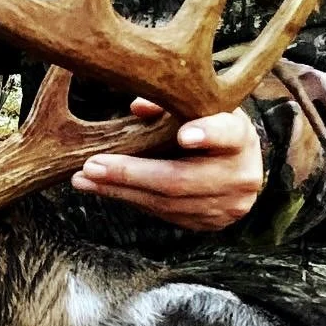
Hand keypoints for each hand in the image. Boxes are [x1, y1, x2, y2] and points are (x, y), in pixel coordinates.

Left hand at [70, 102, 263, 229]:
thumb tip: (137, 107)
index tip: (183, 135)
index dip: (207, 134)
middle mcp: (240, 175)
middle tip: (92, 166)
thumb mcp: (200, 105)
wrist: (241, 164)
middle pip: (181, 179)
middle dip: (131, 174)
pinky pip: (165, 215)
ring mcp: (227, 205)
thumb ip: (172, 102)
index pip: (227, 134)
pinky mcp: (210, 223)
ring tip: (84, 180)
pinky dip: (132, 200)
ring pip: (167, 203)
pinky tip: (105, 189)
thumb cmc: (212, 124)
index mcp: (240, 137)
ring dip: (121, 192)